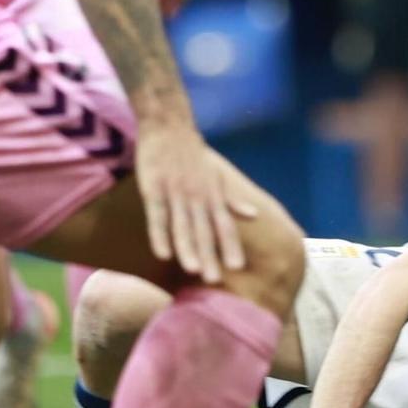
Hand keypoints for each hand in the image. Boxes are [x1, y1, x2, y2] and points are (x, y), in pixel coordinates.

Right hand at [133, 122, 256, 284]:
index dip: (230, 245)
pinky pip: (157, 216)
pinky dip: (160, 235)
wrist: (168, 126)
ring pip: (182, 226)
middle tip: (214, 281)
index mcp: (212, 195)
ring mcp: (175, 193)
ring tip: (193, 270)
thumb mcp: (217, 176)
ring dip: (188, 248)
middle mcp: (197, 196)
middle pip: (204, 230)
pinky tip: (163, 254)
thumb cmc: (193, 154)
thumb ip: (233, 199)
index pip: (224, 224)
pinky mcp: (153, 189)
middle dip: (210, 255)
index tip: (237, 267)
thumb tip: (255, 216)